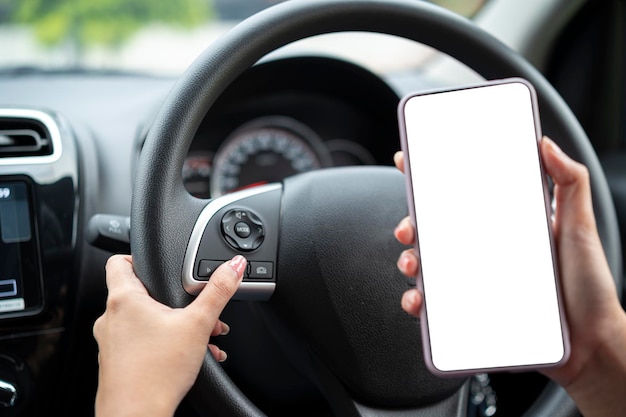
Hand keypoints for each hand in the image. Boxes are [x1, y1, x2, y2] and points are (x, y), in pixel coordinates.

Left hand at [93, 254, 245, 416]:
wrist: (137, 416)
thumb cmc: (156, 373)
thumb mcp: (198, 323)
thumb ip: (218, 291)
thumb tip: (233, 266)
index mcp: (124, 299)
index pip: (120, 261)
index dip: (138, 256)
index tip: (158, 263)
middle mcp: (111, 318)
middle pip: (140, 293)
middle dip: (173, 300)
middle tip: (194, 309)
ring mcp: (110, 342)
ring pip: (144, 321)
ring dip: (173, 324)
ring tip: (200, 337)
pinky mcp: (116, 362)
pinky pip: (141, 342)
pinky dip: (164, 343)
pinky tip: (189, 356)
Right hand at [393, 138, 625, 416]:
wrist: (591, 344)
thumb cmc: (588, 286)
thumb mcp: (579, 226)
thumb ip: (570, 181)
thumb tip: (544, 144)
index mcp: (502, 226)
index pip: (461, 197)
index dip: (431, 180)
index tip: (409, 163)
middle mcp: (483, 251)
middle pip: (433, 230)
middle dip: (409, 224)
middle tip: (408, 228)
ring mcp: (474, 281)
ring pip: (427, 265)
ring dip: (409, 261)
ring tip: (414, 265)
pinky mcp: (469, 310)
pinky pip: (433, 305)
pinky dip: (417, 301)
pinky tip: (420, 301)